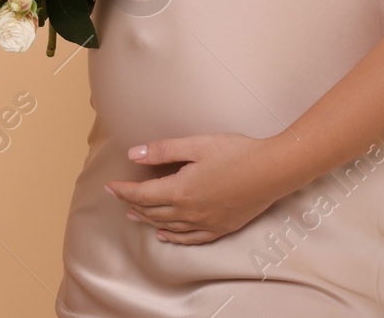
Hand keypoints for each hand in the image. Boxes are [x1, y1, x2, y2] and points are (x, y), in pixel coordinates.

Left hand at [105, 132, 293, 243]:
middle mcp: (189, 211)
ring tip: (134, 216)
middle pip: (152, 211)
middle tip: (119, 198)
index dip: (123, 191)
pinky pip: (190, 239)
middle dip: (132, 204)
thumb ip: (163, 150)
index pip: (141, 194)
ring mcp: (205, 223)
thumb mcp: (196, 144)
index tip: (110, 187)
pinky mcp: (220, 227)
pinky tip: (166, 235)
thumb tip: (134, 154)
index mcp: (180, 190)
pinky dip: (174, 237)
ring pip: (168, 226)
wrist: (273, 171)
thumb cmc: (236, 153)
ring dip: (148, 220)